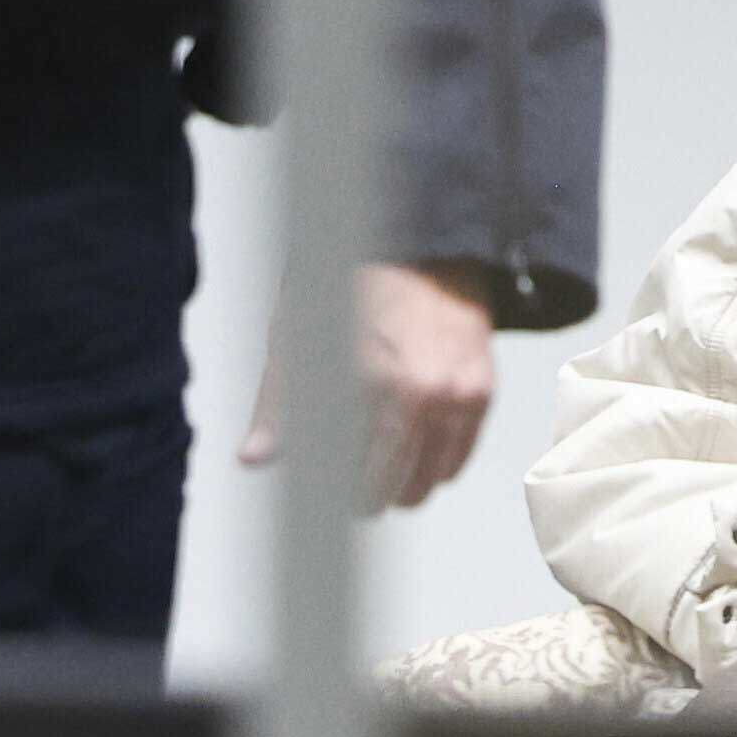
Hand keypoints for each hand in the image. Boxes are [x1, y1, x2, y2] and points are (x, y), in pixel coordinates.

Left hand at [239, 260, 497, 513]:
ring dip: (404, 483)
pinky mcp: (482, 391)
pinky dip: (435, 464)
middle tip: (349, 479)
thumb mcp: (300, 336)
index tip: (326, 488)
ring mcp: (457, 394)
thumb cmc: (355, 281)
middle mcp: (422, 392)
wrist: (421, 244)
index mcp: (372, 381)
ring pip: (429, 481)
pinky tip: (411, 445)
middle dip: (367, 492)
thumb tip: (255, 457)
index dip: (336, 492)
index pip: (354, 477)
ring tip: (380, 462)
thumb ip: (278, 406)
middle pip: (393, 488)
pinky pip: (458, 459)